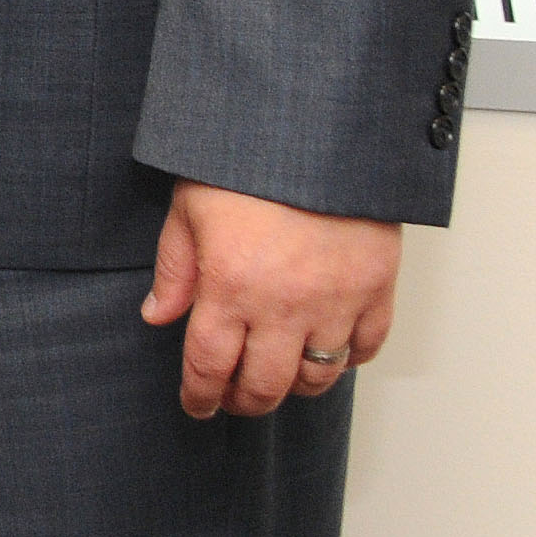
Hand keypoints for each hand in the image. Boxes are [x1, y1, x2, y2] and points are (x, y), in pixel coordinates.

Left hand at [139, 181, 399, 418]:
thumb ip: (175, 269)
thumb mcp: (189, 208)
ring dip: (294, 386)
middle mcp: (284, 305)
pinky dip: (347, 359)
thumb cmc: (246, 163)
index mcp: (230, 286)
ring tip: (277, 374)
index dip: (200, 395)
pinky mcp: (377, 291)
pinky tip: (327, 349)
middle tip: (234, 398)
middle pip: (265, 386)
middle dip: (244, 401)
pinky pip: (365, 349)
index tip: (196, 405)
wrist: (318, 130)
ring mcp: (336, 302)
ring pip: (318, 377)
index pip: (210, 365)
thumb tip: (158, 317)